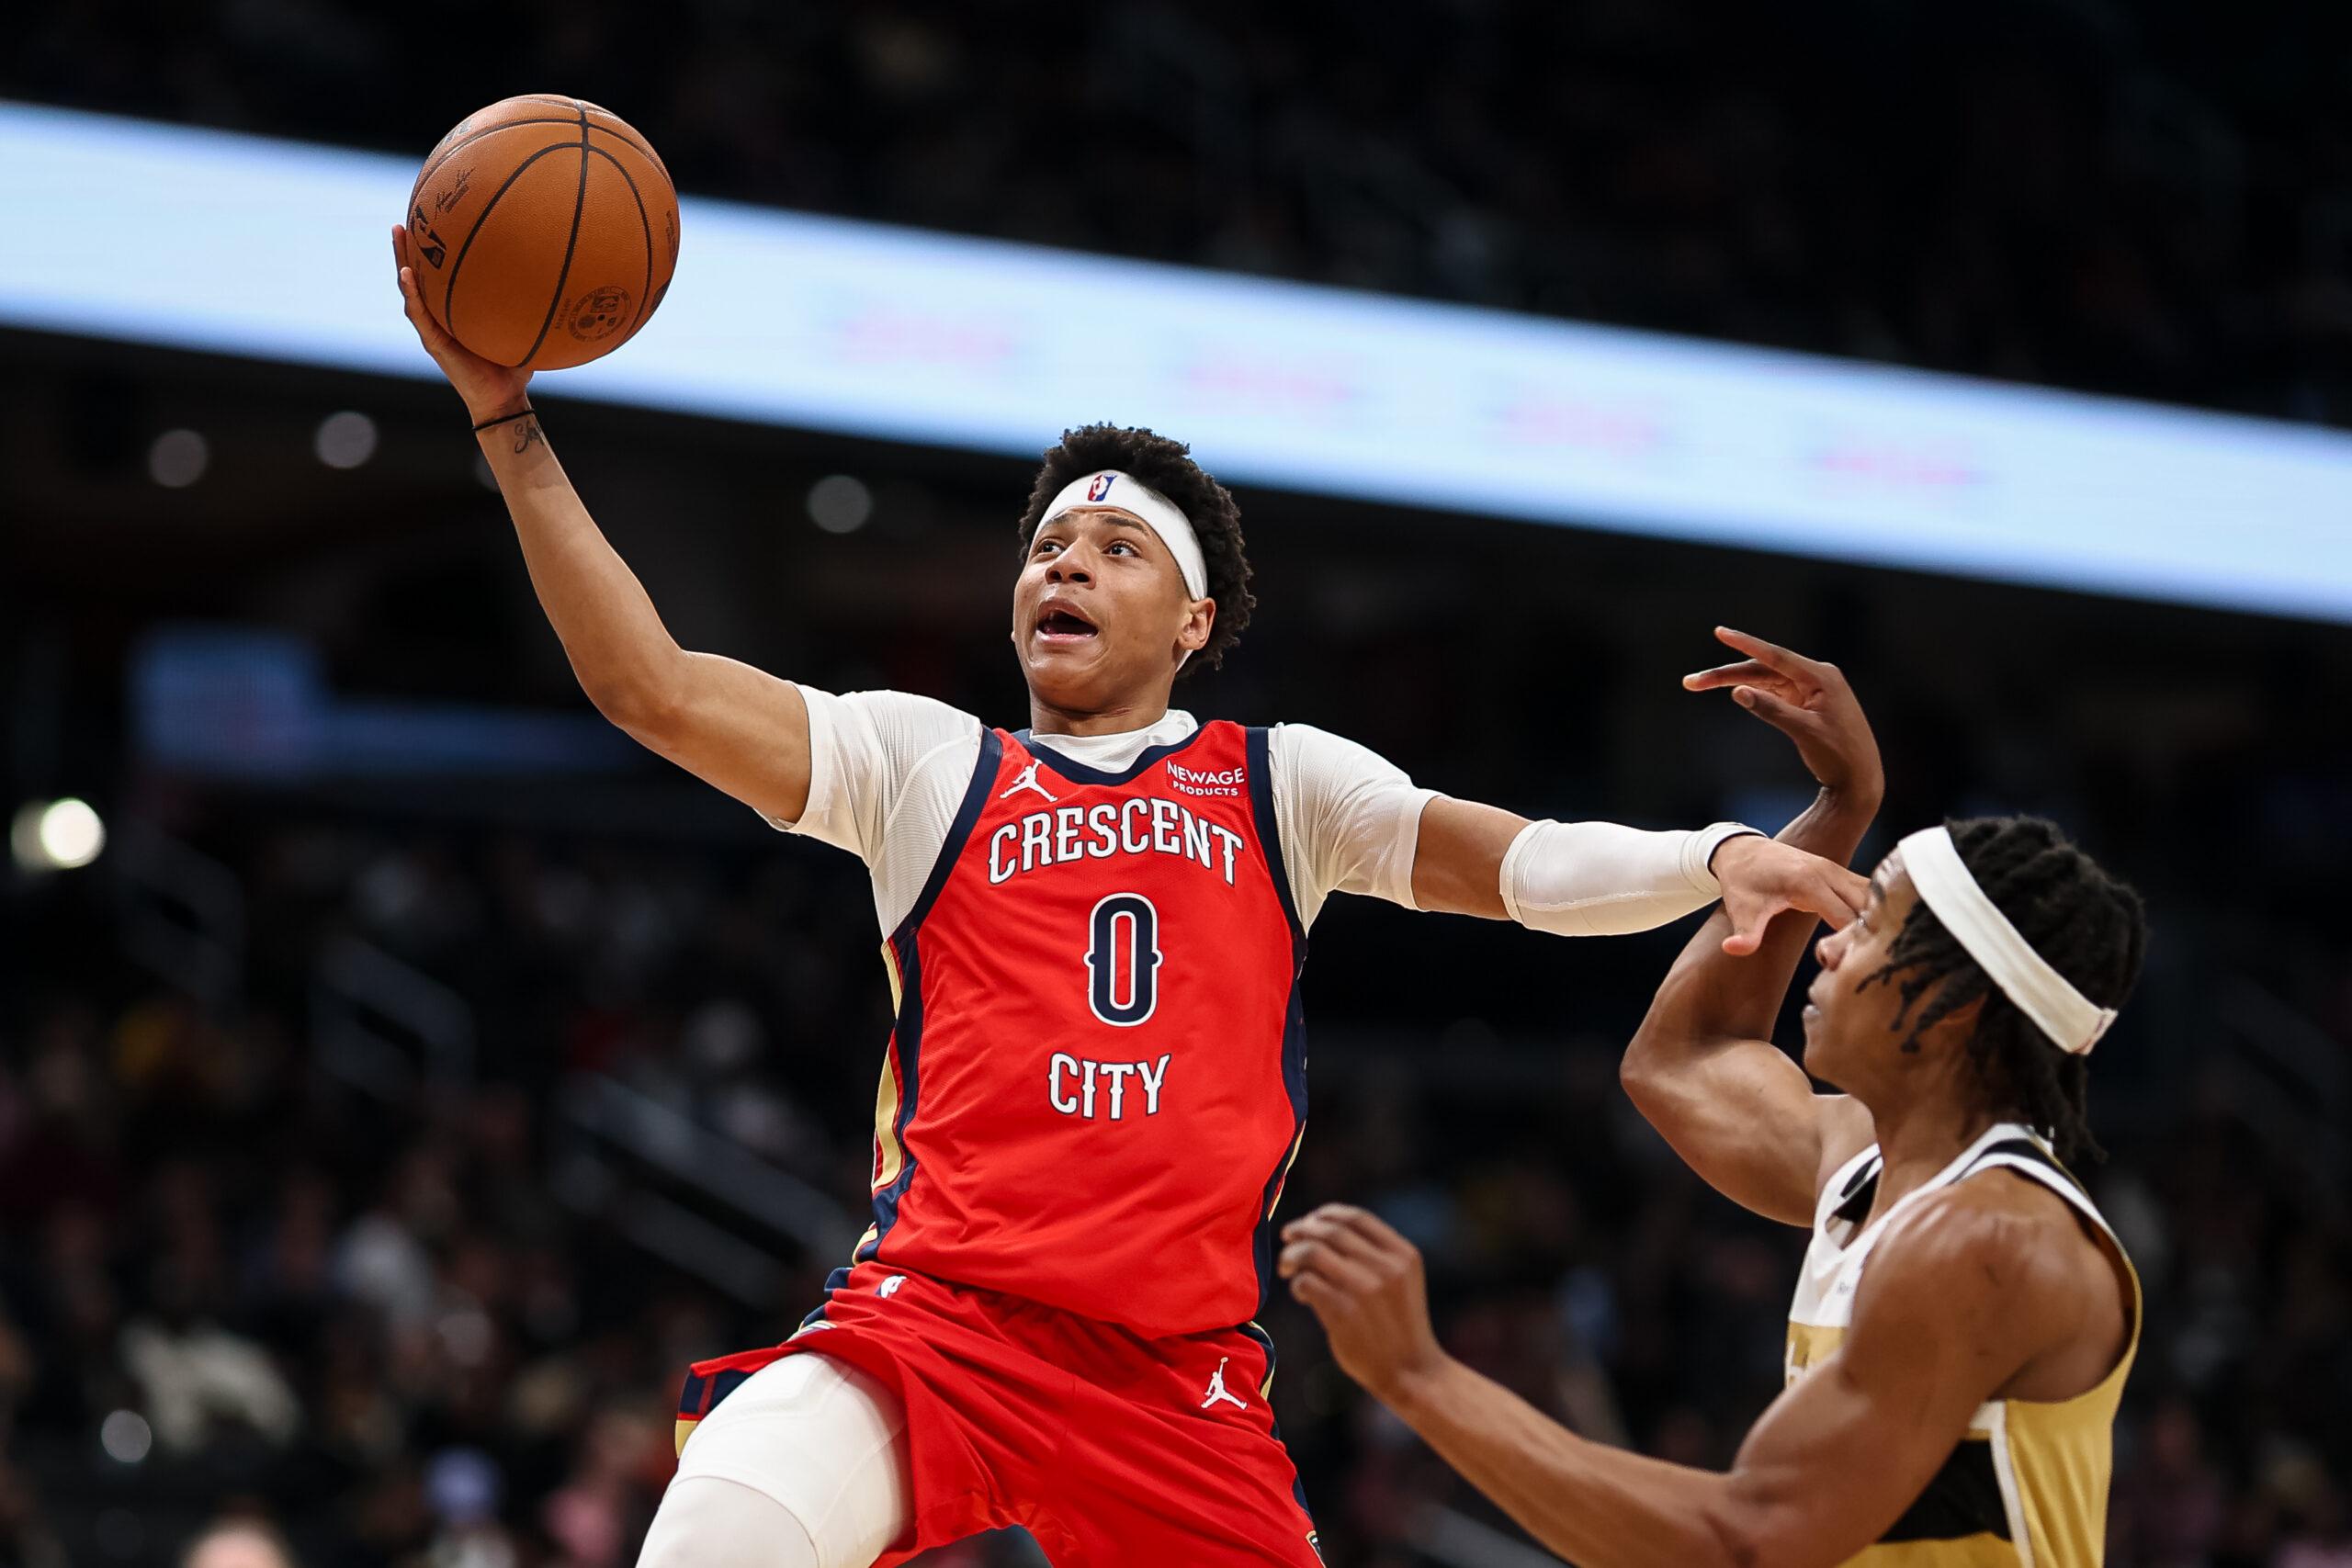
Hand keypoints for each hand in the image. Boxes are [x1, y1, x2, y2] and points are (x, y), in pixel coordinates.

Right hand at [392, 224, 532, 422]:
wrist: (504, 399)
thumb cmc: (514, 366)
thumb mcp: (521, 328)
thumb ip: (529, 307)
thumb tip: (554, 278)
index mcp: (456, 312)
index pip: (440, 277)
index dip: (433, 253)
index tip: (431, 223)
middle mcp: (440, 317)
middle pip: (419, 276)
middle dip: (409, 248)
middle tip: (403, 220)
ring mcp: (433, 328)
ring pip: (410, 289)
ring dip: (402, 261)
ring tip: (398, 235)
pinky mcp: (433, 342)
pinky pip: (418, 313)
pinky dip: (411, 293)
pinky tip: (406, 273)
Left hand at [1280, 1204, 1446, 1403]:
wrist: (1411, 1371)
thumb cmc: (1398, 1325)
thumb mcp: (1401, 1280)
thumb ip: (1374, 1255)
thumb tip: (1319, 1228)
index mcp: (1403, 1254)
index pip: (1356, 1217)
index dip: (1326, 1214)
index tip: (1309, 1221)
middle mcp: (1386, 1267)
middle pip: (1329, 1231)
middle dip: (1301, 1229)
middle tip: (1287, 1238)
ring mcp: (1365, 1290)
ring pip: (1312, 1252)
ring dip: (1292, 1255)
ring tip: (1287, 1267)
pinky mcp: (1344, 1313)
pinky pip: (1306, 1282)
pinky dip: (1297, 1283)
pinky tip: (1300, 1293)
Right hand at [1685, 627, 1882, 805]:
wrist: (1861, 779)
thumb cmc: (1838, 756)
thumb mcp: (1803, 732)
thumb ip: (1771, 709)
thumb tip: (1737, 691)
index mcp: (1821, 677)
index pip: (1775, 656)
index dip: (1745, 644)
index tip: (1720, 633)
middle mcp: (1817, 677)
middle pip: (1764, 668)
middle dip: (1727, 673)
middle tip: (1692, 682)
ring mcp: (1812, 689)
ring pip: (1765, 679)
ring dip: (1735, 681)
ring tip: (1699, 685)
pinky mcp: (1807, 702)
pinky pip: (1774, 691)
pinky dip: (1753, 692)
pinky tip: (1733, 691)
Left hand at [1710, 835, 1869, 954]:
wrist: (1742, 850)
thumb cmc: (1743, 882)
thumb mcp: (1742, 909)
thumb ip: (1745, 933)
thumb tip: (1731, 949)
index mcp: (1809, 883)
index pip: (1847, 920)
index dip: (1849, 946)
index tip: (1842, 967)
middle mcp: (1830, 873)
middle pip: (1867, 909)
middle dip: (1869, 937)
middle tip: (1862, 965)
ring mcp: (1837, 870)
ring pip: (1874, 898)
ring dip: (1877, 922)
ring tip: (1871, 950)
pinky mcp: (1839, 872)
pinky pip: (1868, 891)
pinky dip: (1875, 910)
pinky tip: (1871, 933)